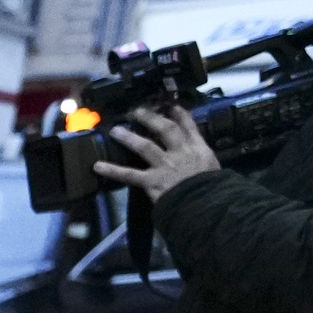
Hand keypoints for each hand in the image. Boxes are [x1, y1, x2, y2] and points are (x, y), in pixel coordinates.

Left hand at [93, 106, 219, 202]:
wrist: (207, 205)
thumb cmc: (214, 190)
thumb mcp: (214, 169)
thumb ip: (204, 160)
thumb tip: (200, 159)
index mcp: (198, 150)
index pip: (188, 127)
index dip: (180, 114)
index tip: (171, 106)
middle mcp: (180, 153)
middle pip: (165, 129)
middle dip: (151, 118)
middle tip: (137, 111)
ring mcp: (165, 165)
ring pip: (144, 146)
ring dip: (128, 137)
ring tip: (115, 130)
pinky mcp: (152, 180)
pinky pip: (129, 175)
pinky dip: (112, 170)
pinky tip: (97, 166)